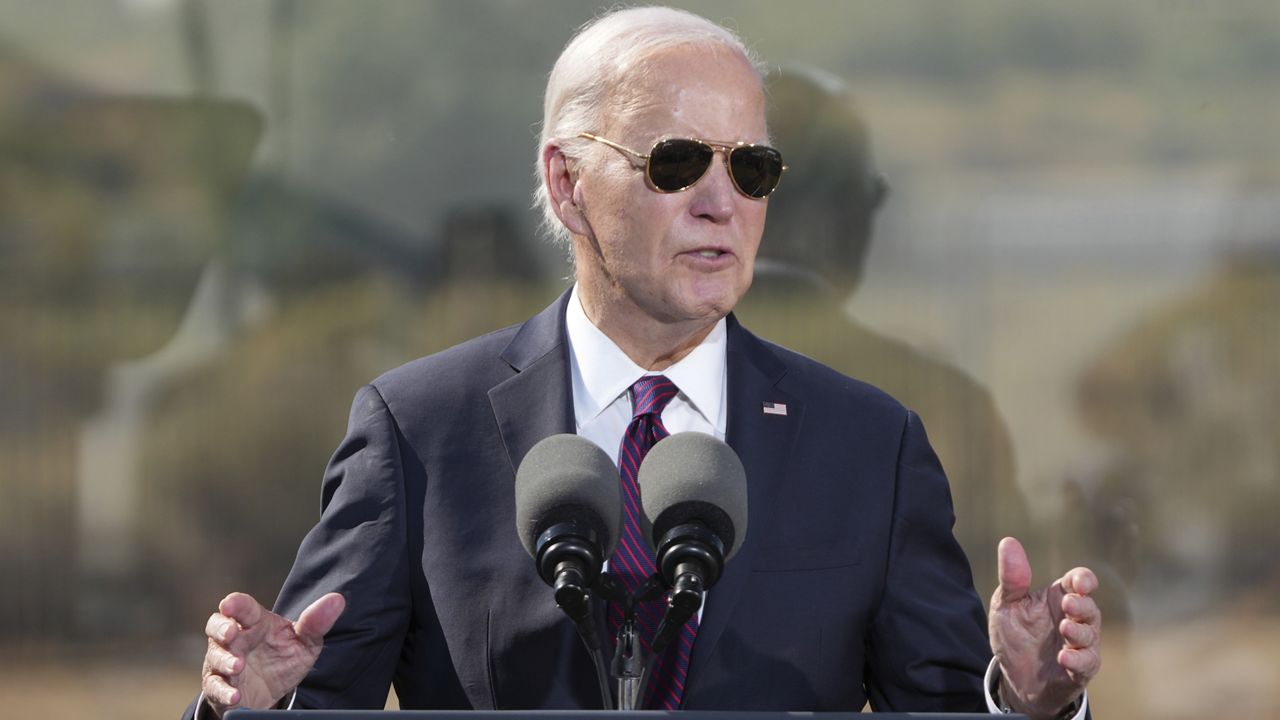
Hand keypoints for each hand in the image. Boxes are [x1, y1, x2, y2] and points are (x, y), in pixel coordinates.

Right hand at [201, 591, 345, 718]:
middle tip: (231, 633)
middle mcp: (236, 639)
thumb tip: (337, 599)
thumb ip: (316, 623)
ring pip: (215, 657)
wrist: (272, 692)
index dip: (236, 603)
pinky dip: (223, 691)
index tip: (231, 603)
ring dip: (224, 660)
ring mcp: (224, 662)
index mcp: (256, 622)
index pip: (243, 608)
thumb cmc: (283, 657)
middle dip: (221, 627)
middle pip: (217, 626)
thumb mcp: (305, 642)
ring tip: (238, 666)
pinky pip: (215, 687)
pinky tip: (235, 695)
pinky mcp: (220, 686)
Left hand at [988, 537, 1100, 719]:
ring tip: (1064, 628)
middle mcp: (1074, 619)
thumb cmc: (1015, 636)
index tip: (1081, 583)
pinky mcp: (1079, 670)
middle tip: (1068, 604)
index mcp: (1058, 598)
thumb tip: (1008, 541)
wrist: (1015, 678)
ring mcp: (1079, 645)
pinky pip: (1086, 664)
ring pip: (1090, 635)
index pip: (1079, 582)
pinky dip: (1078, 660)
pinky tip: (1063, 656)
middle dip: (1082, 605)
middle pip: (1089, 607)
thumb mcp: (1006, 604)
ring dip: (1079, 632)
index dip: (1084, 579)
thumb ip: (1011, 578)